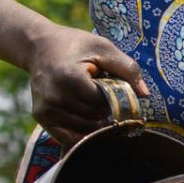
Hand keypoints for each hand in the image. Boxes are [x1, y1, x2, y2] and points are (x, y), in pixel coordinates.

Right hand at [23, 22, 151, 146]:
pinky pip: (68, 137)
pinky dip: (82, 132)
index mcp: (70, 78)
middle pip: (95, 116)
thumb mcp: (104, 48)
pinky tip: (87, 119)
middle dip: (104, 107)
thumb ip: (127, 69)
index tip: (112, 86)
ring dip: (94, 119)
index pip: (103, 102)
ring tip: (87, 98)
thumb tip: (144, 95)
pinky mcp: (40, 116)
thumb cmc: (75, 45)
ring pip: (85, 128)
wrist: (39, 45)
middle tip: (97, 90)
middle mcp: (55, 97)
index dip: (113, 97)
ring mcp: (46, 109)